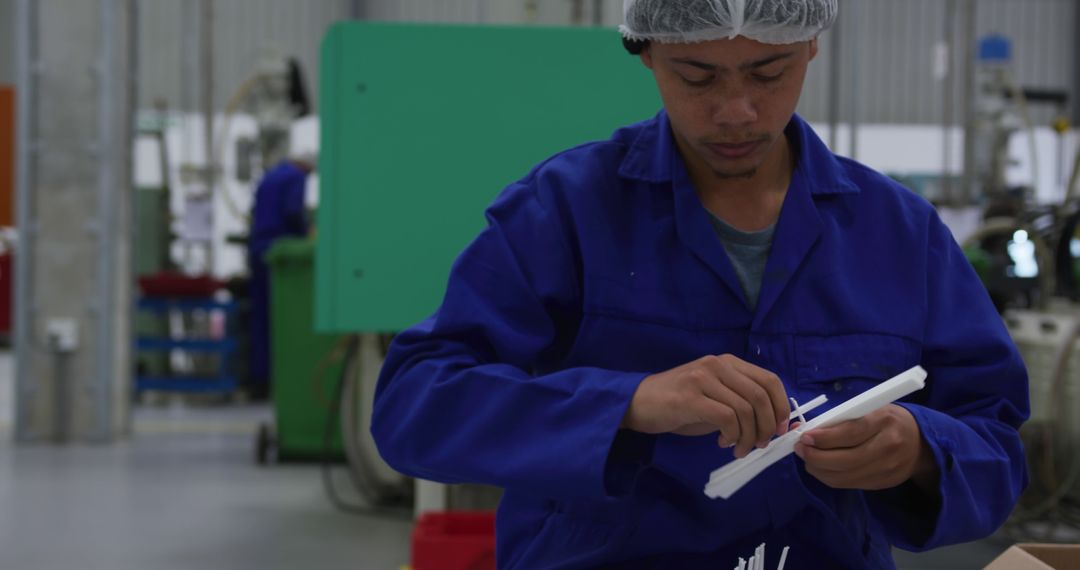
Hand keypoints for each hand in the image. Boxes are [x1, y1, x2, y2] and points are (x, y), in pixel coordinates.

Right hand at [621, 354, 789, 458]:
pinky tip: (722, 442)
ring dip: (748, 437)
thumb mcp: (713, 397)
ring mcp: (704, 378)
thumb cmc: (677, 404)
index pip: (770, 380)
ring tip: (738, 449)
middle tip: (760, 445)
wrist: (637, 403)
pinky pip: (727, 418)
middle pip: (761, 396)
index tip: (780, 430)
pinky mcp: (691, 397)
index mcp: (728, 362)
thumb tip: (773, 425)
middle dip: (767, 427)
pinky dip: (732, 435)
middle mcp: (718, 365)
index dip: (781, 407)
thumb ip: (740, 403)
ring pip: (746, 409)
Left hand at [793, 404, 937, 491]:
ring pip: (844, 476)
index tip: (805, 436)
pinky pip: (849, 484)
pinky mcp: (882, 484)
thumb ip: (840, 419)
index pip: (851, 433)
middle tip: (799, 449)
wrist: (922, 444)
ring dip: (818, 469)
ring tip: (807, 458)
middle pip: (845, 460)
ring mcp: (887, 470)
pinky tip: (820, 467)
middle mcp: (888, 447)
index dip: (824, 437)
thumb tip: (804, 427)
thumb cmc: (889, 420)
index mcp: (885, 421)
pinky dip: (830, 477)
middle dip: (816, 456)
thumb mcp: (870, 410)